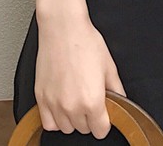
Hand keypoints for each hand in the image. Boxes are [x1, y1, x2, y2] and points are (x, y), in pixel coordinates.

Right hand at [35, 15, 125, 138]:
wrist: (63, 30)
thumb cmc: (86, 42)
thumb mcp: (109, 65)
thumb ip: (116, 88)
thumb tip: (121, 100)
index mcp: (92, 100)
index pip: (100, 131)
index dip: (105, 123)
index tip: (105, 115)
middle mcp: (72, 107)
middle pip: (84, 129)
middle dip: (90, 118)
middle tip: (92, 100)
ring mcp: (54, 104)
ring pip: (66, 128)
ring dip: (74, 119)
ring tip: (78, 100)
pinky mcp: (41, 99)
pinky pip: (49, 123)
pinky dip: (56, 119)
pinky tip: (63, 106)